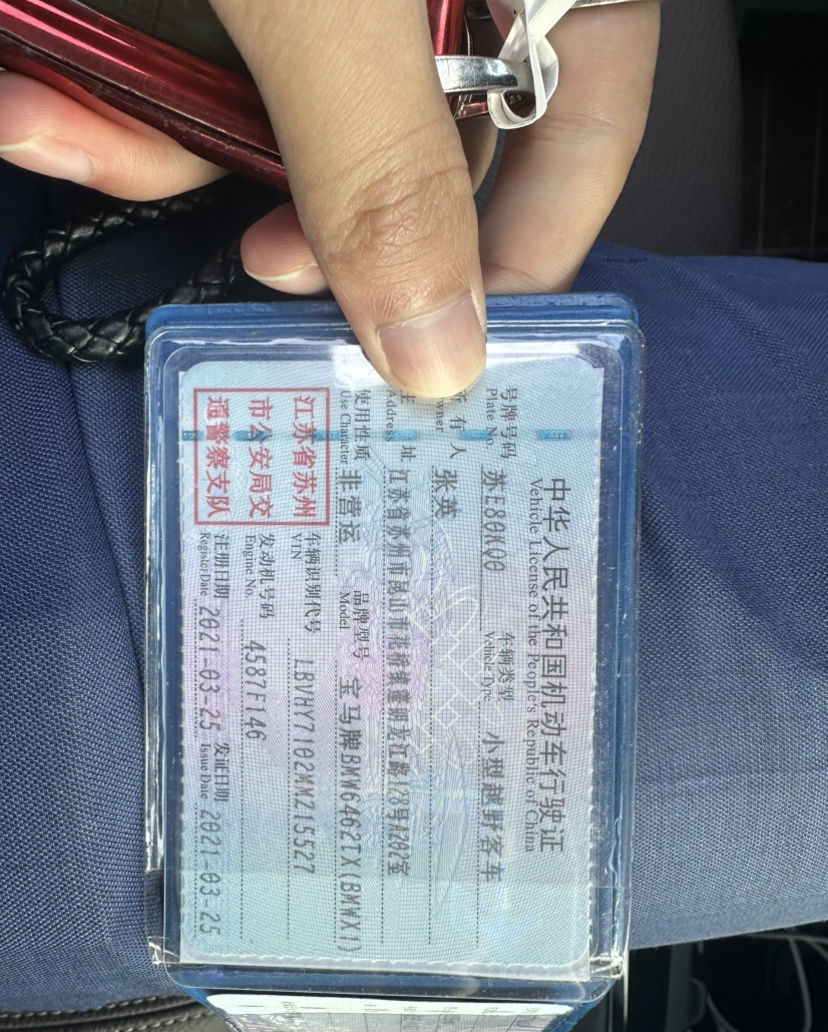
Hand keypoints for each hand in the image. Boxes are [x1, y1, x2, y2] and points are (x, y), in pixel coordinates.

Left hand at [0, 1, 658, 395]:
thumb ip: (389, 167)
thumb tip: (439, 344)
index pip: (583, 119)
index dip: (526, 246)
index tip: (446, 338)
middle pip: (410, 144)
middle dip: (303, 210)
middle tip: (256, 256)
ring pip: (280, 116)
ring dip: (155, 144)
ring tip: (60, 117)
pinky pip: (190, 62)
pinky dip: (103, 90)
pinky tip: (37, 83)